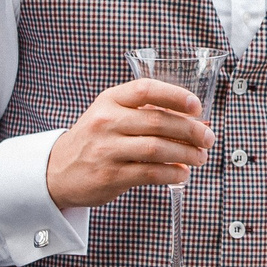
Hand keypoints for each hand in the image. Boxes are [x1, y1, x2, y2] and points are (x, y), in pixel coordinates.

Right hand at [43, 79, 212, 208]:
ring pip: (157, 149)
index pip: (146, 90)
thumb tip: (194, 120)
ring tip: (200, 157)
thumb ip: (145, 114)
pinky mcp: (111, 176)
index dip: (176, 95)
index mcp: (109, 100)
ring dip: (186, 153)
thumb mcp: (110, 115)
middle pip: (158, 121)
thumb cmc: (94, 140)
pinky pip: (151, 173)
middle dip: (191, 130)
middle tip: (208, 137)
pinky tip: (182, 173)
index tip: (196, 106)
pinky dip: (173, 173)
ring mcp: (107, 149)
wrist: (58, 171)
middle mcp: (106, 122)